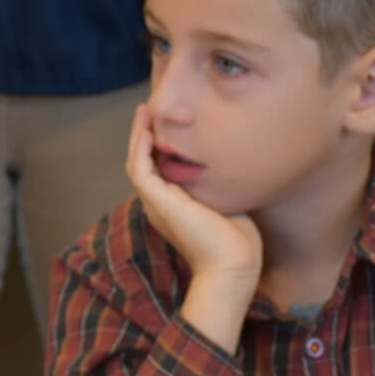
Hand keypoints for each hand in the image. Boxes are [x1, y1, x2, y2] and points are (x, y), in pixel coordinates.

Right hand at [125, 105, 260, 350]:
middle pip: (143, 162)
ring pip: (137, 162)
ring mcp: (156, 204)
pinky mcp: (158, 202)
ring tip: (145, 111)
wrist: (233, 266)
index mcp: (172, 206)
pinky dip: (141, 148)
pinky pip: (140, 169)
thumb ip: (218, 184)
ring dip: (140, 135)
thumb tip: (230, 161)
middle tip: (149, 109)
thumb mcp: (226, 203)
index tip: (167, 122)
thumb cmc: (238, 242)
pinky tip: (150, 130)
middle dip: (145, 134)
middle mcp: (159, 204)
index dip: (159, 144)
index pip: (158, 168)